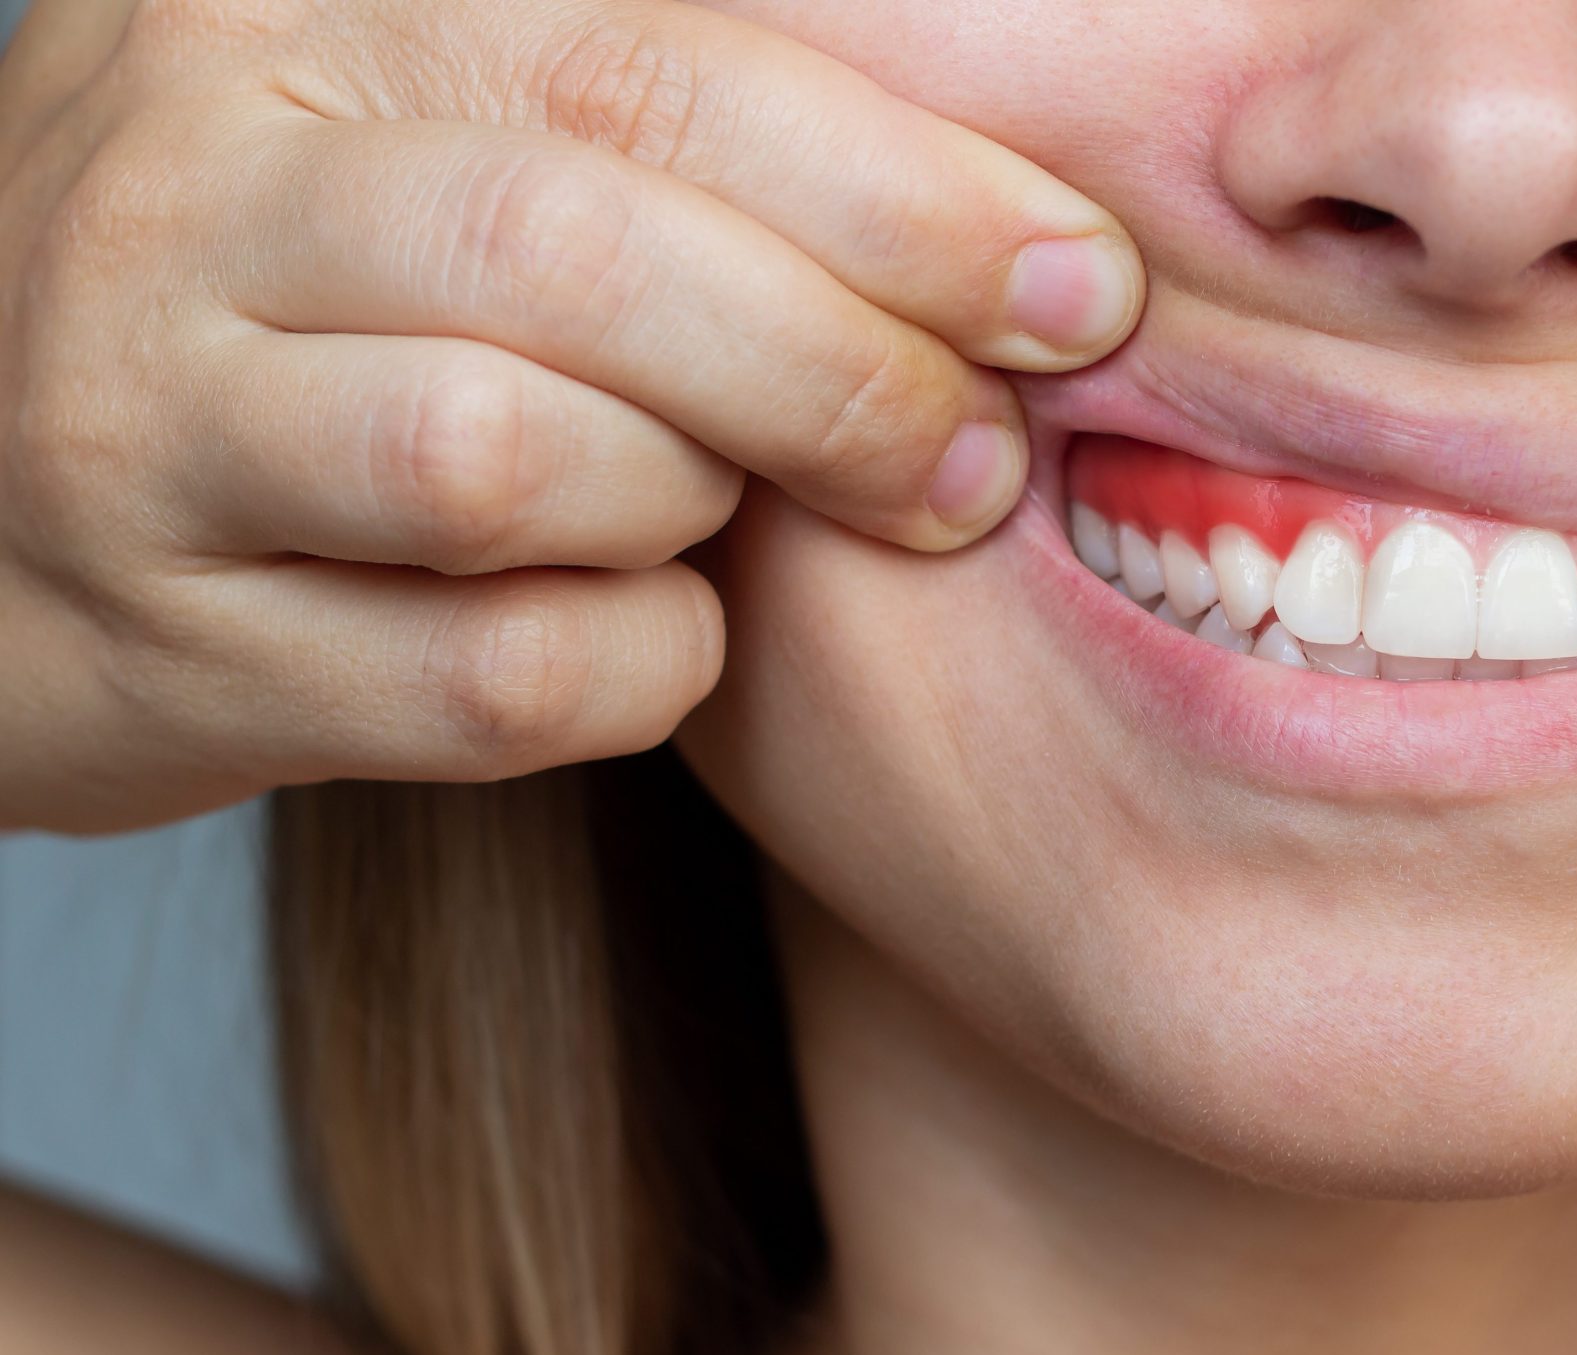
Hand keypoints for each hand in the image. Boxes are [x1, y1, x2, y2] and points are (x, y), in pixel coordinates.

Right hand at [0, 0, 1141, 832]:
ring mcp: (145, 426)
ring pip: (505, 459)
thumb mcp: (449, 130)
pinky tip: (658, 628)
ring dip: (696, 503)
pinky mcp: (163, 649)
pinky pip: (486, 678)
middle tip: (976, 460)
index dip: (907, 194)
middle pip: (582, 258)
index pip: (658, 71)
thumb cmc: (321, 294)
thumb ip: (673, 124)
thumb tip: (1022, 216)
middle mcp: (192, 194)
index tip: (1081, 289)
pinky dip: (635, 664)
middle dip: (841, 371)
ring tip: (738, 513)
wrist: (0, 486)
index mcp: (306, 19)